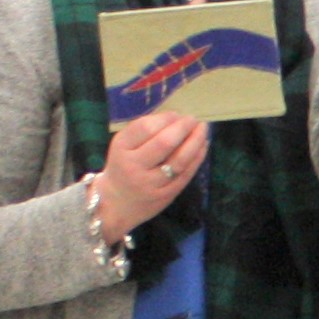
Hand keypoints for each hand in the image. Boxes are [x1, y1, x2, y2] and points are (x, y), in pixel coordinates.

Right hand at [97, 112, 208, 242]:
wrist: (115, 204)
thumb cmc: (122, 166)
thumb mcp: (123, 146)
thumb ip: (144, 130)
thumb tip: (176, 117)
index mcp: (121, 149)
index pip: (146, 128)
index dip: (166, 118)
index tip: (176, 115)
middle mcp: (134, 166)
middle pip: (164, 143)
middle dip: (183, 127)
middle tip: (193, 119)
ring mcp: (150, 183)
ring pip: (179, 160)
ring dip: (195, 141)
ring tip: (202, 129)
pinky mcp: (165, 195)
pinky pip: (186, 174)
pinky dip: (197, 157)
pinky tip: (203, 146)